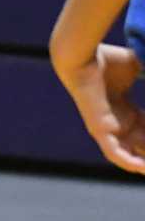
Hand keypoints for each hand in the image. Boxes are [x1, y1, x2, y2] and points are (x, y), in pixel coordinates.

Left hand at [56, 44, 144, 173]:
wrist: (81, 57)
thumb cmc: (106, 60)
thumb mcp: (137, 67)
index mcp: (125, 110)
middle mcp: (117, 122)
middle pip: (143, 145)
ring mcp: (107, 128)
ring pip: (132, 153)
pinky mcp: (98, 130)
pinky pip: (114, 154)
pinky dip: (130, 163)